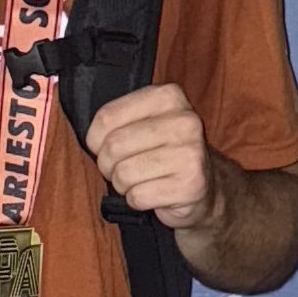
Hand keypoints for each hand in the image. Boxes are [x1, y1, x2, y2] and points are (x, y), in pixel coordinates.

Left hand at [85, 83, 213, 229]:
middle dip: (109, 165)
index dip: (95, 139)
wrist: (205, 185)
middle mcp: (185, 121)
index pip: (107, 116)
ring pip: (124, 173)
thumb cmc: (163, 152)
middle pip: (114, 146)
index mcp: (169, 96)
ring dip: (123, 184)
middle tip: (123, 167)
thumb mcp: (143, 122)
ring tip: (140, 180)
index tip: (104, 146)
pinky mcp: (191, 185)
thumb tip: (92, 141)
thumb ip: (117, 120)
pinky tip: (153, 193)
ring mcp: (191, 153)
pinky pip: (138, 196)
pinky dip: (137, 200)